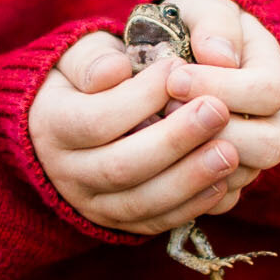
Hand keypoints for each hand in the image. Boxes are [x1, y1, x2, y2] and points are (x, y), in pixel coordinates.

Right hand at [28, 32, 243, 235]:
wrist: (68, 124)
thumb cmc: (83, 79)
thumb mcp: (76, 56)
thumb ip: (92, 58)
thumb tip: (114, 71)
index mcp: (50, 125)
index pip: (95, 120)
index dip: (141, 98)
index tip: (178, 68)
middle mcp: (65, 172)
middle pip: (121, 167)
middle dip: (174, 140)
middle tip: (218, 110)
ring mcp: (91, 203)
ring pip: (140, 202)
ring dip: (189, 179)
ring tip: (229, 151)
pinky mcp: (117, 223)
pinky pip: (154, 222)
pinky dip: (190, 205)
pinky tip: (222, 181)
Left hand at [155, 0, 279, 184]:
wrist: (182, 53)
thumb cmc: (193, 25)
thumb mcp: (202, 8)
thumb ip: (212, 23)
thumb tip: (217, 56)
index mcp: (273, 73)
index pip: (268, 91)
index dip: (222, 88)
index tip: (174, 77)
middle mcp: (274, 120)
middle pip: (270, 145)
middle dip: (212, 130)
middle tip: (165, 110)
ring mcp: (252, 155)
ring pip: (242, 177)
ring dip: (196, 160)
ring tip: (156, 134)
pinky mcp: (228, 179)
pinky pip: (217, 199)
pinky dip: (185, 186)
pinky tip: (152, 160)